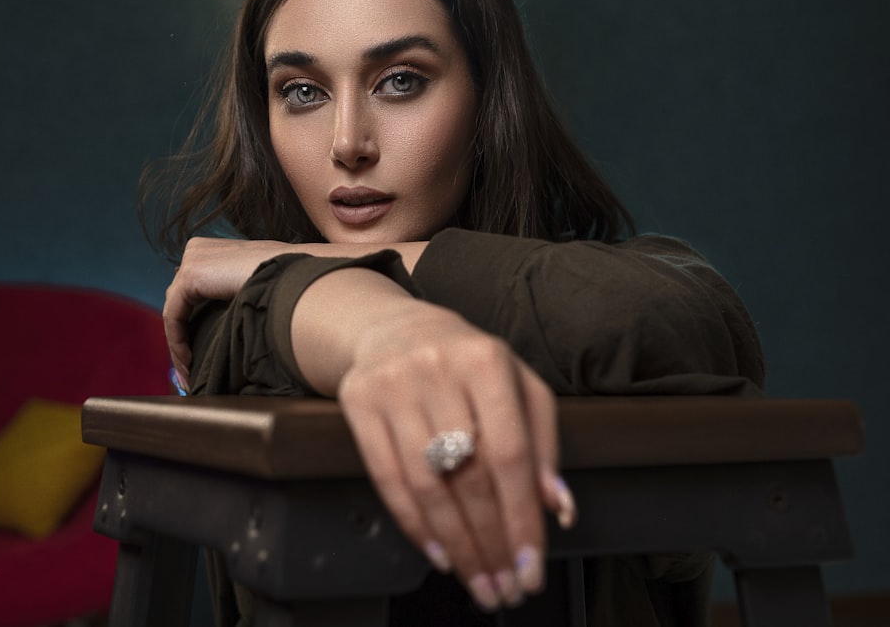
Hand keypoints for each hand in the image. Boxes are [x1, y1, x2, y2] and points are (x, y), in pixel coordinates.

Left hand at [164, 237, 296, 382]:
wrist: (292, 278)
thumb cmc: (286, 284)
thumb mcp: (255, 286)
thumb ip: (233, 293)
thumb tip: (225, 318)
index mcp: (213, 249)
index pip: (191, 292)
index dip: (191, 324)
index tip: (196, 353)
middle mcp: (198, 249)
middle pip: (180, 301)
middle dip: (183, 336)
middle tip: (189, 369)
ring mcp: (192, 260)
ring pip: (174, 311)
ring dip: (179, 345)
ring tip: (188, 373)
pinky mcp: (190, 276)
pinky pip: (173, 316)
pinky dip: (178, 342)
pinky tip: (189, 362)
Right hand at [288, 270, 575, 610]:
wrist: (398, 328)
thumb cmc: (468, 363)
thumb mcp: (518, 385)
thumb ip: (543, 443)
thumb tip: (557, 507)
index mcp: (486, 361)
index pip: (510, 454)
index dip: (522, 518)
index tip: (532, 566)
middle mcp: (438, 369)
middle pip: (469, 476)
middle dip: (491, 543)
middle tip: (505, 587)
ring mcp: (393, 385)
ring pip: (427, 486)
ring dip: (456, 545)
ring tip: (477, 580)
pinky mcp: (359, 401)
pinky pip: (387, 479)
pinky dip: (414, 525)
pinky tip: (439, 552)